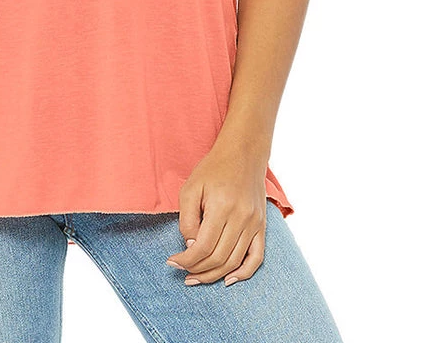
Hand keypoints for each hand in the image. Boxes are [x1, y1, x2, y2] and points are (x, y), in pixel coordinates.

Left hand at [165, 143, 268, 286]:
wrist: (243, 154)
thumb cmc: (213, 169)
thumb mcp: (191, 188)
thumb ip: (188, 219)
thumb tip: (190, 246)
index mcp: (222, 207)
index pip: (203, 247)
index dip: (186, 260)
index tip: (172, 262)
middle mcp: (242, 218)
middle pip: (219, 259)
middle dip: (197, 270)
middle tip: (182, 272)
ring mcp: (255, 224)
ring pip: (235, 262)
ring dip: (214, 275)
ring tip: (197, 278)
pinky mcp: (261, 226)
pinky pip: (257, 258)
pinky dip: (243, 273)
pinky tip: (228, 280)